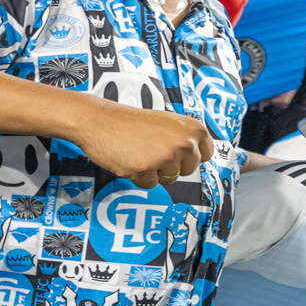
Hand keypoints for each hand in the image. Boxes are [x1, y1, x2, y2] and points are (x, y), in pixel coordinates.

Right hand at [74, 102, 215, 189]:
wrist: (99, 121)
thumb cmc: (131, 122)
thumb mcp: (167, 122)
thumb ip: (185, 138)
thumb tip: (199, 158)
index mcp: (193, 129)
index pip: (207, 155)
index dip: (188, 156)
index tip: (174, 151)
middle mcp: (184, 142)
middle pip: (188, 170)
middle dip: (170, 165)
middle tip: (151, 149)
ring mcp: (165, 157)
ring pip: (169, 179)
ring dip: (154, 171)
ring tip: (138, 152)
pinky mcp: (145, 169)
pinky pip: (149, 185)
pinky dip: (137, 177)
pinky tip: (128, 159)